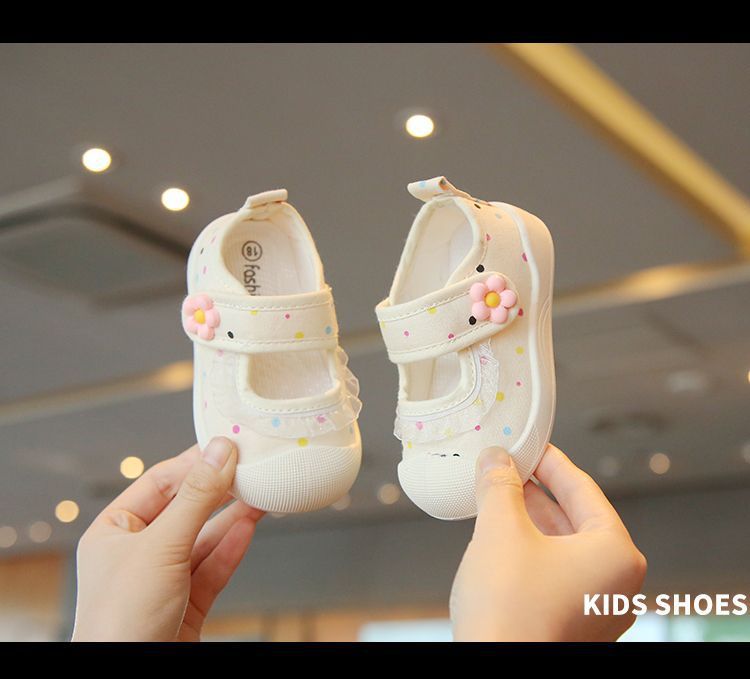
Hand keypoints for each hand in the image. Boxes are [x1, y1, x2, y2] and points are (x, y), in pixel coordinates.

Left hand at [72, 437, 262, 640]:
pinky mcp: (186, 602)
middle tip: (250, 467)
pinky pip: (213, 566)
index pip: (159, 482)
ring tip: (260, 494)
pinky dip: (233, 547)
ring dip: (232, 517)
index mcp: (114, 531)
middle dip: (218, 490)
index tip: (227, 446)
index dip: (195, 462)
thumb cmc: (119, 623)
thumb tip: (219, 453)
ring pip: (204, 537)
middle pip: (186, 508)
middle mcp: (137, 552)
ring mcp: (163, 578)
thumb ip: (195, 498)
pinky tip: (249, 527)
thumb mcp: (161, 547)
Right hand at [450, 445, 646, 640]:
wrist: (495, 670)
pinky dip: (529, 547)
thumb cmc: (509, 611)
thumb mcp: (501, 531)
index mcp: (615, 554)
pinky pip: (554, 570)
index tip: (529, 445)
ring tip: (498, 496)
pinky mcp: (572, 623)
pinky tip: (501, 535)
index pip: (583, 489)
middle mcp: (615, 583)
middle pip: (574, 517)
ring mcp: (596, 608)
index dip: (550, 461)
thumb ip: (500, 486)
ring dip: (529, 518)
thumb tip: (496, 460)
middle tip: (508, 467)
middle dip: (536, 490)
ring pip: (562, 545)